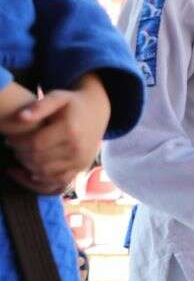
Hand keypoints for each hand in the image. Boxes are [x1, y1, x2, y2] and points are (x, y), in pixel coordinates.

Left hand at [5, 74, 109, 193]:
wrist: (97, 112)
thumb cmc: (73, 104)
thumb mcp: (59, 97)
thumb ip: (40, 105)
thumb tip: (21, 117)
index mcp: (71, 130)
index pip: (35, 144)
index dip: (18, 143)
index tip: (10, 138)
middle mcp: (78, 149)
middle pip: (39, 160)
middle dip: (21, 155)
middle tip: (15, 147)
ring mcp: (80, 161)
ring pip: (45, 173)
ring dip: (28, 167)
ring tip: (22, 156)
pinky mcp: (81, 169)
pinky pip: (57, 183)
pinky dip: (41, 181)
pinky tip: (30, 172)